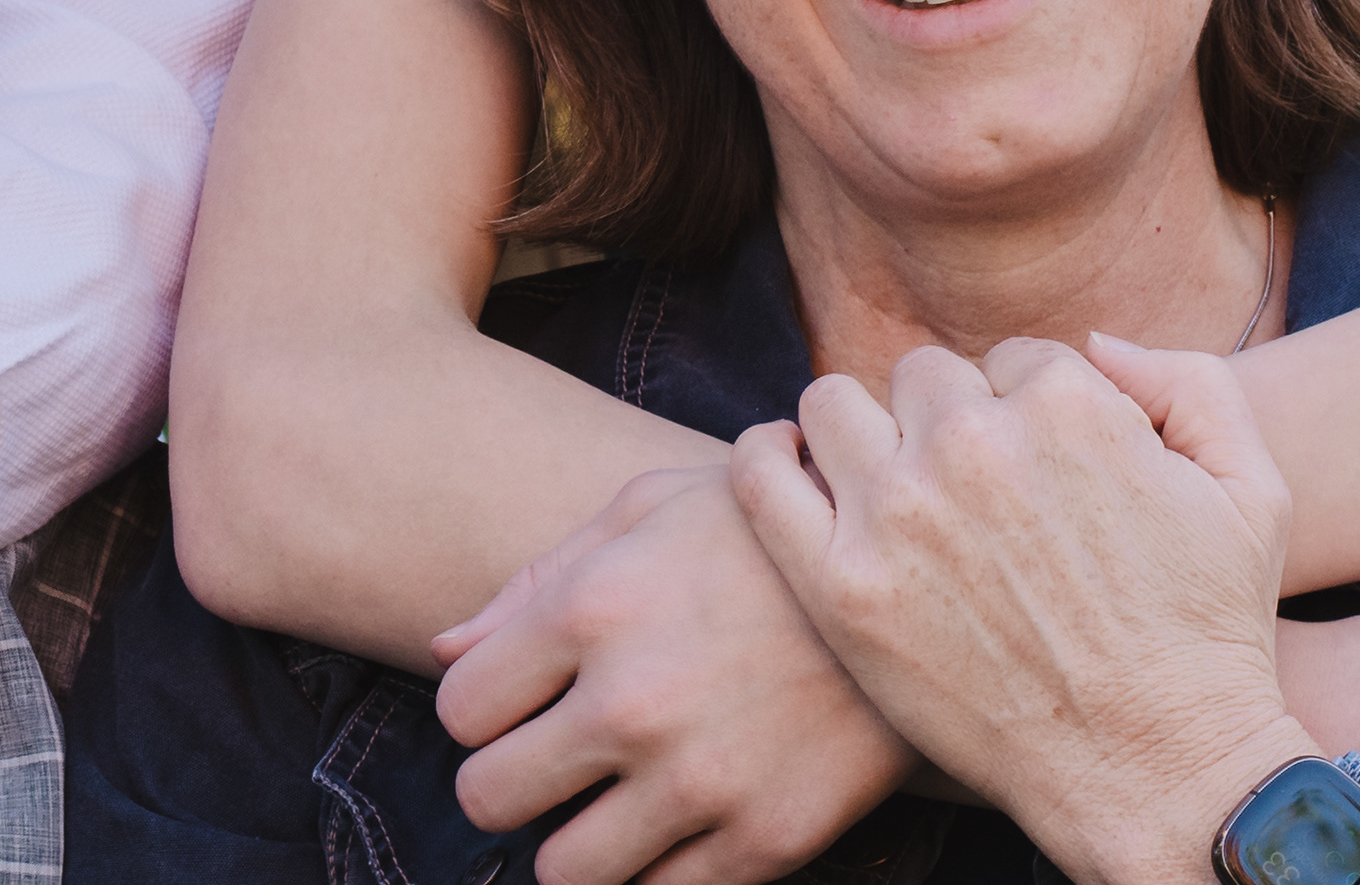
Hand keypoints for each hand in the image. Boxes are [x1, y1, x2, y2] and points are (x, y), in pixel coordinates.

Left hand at [427, 464, 916, 884]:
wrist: (918, 577)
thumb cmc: (761, 532)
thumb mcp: (648, 510)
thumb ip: (537, 579)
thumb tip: (442, 652)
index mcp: (591, 608)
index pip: (458, 710)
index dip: (478, 709)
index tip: (514, 703)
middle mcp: (633, 702)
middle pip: (490, 799)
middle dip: (508, 781)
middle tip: (549, 761)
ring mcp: (702, 781)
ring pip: (565, 872)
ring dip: (574, 841)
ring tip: (607, 802)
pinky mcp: (768, 840)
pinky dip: (655, 872)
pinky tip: (675, 825)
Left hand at [733, 332, 1315, 884]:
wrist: (1163, 773)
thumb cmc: (1211, 636)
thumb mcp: (1253, 489)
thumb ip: (1190, 383)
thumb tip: (1096, 343)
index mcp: (1066, 405)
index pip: (1008, 359)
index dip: (1023, 413)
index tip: (1034, 472)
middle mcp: (973, 444)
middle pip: (921, 377)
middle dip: (945, 421)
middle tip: (966, 493)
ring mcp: (899, 513)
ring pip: (835, 403)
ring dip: (860, 433)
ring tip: (884, 484)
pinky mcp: (842, 586)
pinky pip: (763, 476)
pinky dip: (768, 459)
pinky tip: (792, 469)